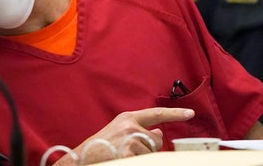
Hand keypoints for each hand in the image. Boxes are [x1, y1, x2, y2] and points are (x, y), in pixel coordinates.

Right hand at [55, 107, 194, 164]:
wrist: (84, 156)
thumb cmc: (101, 145)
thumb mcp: (119, 131)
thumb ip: (138, 129)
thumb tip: (160, 133)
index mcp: (128, 117)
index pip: (156, 114)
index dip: (175, 114)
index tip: (190, 113)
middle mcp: (131, 125)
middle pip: (157, 139)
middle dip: (150, 148)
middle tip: (129, 150)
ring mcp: (131, 138)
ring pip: (152, 152)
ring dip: (142, 156)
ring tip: (123, 154)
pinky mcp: (130, 151)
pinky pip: (145, 158)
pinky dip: (137, 160)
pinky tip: (123, 158)